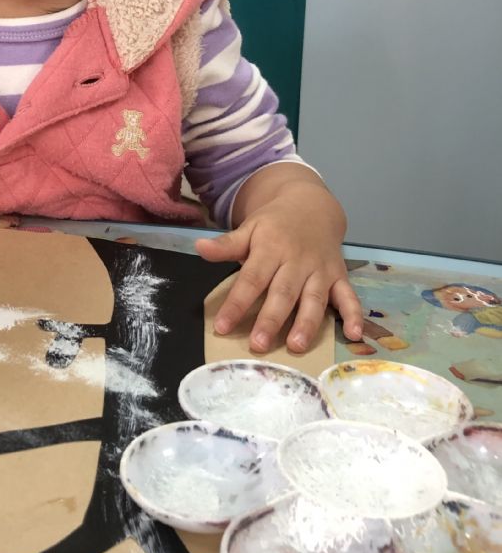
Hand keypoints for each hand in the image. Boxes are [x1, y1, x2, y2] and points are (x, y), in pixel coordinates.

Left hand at [194, 180, 363, 354]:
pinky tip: (354, 335)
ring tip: (296, 345)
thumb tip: (199, 248)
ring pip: (314, 299)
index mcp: (271, 249)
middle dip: (271, 320)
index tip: (222, 326)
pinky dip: (353, 314)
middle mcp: (297, 261)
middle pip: (283, 293)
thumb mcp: (249, 228)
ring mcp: (321, 270)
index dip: (237, 303)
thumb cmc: (275, 224)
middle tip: (258, 345)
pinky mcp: (339, 276)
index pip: (251, 279)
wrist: (312, 206)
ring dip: (306, 323)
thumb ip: (227, 244)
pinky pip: (349, 296)